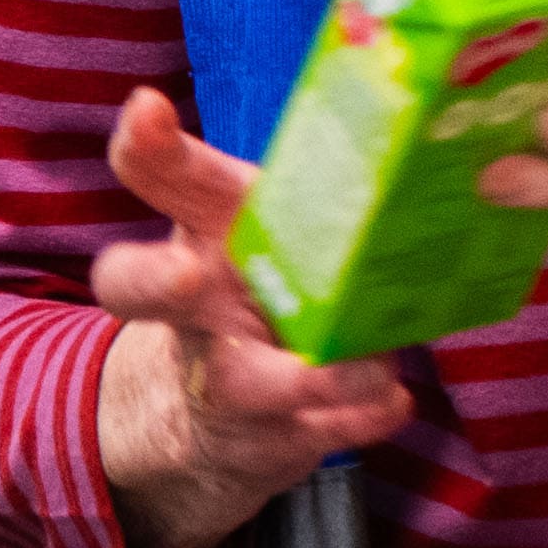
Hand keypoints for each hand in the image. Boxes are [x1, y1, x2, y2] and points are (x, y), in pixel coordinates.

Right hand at [84, 86, 419, 547]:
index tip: (148, 110)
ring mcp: (222, 376)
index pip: (154, 177)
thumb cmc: (266, 287)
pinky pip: (313, 433)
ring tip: (369, 370)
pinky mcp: (268, 438)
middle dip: (153, 279)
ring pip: (240, 381)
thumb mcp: (274, 226)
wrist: (220, 419)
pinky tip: (392, 400)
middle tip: (187, 275)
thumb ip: (325, 180)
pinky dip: (357, 417)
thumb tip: (413, 123)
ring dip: (303, 377)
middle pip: (134, 286)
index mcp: (197, 231)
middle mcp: (189, 305)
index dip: (144, 147)